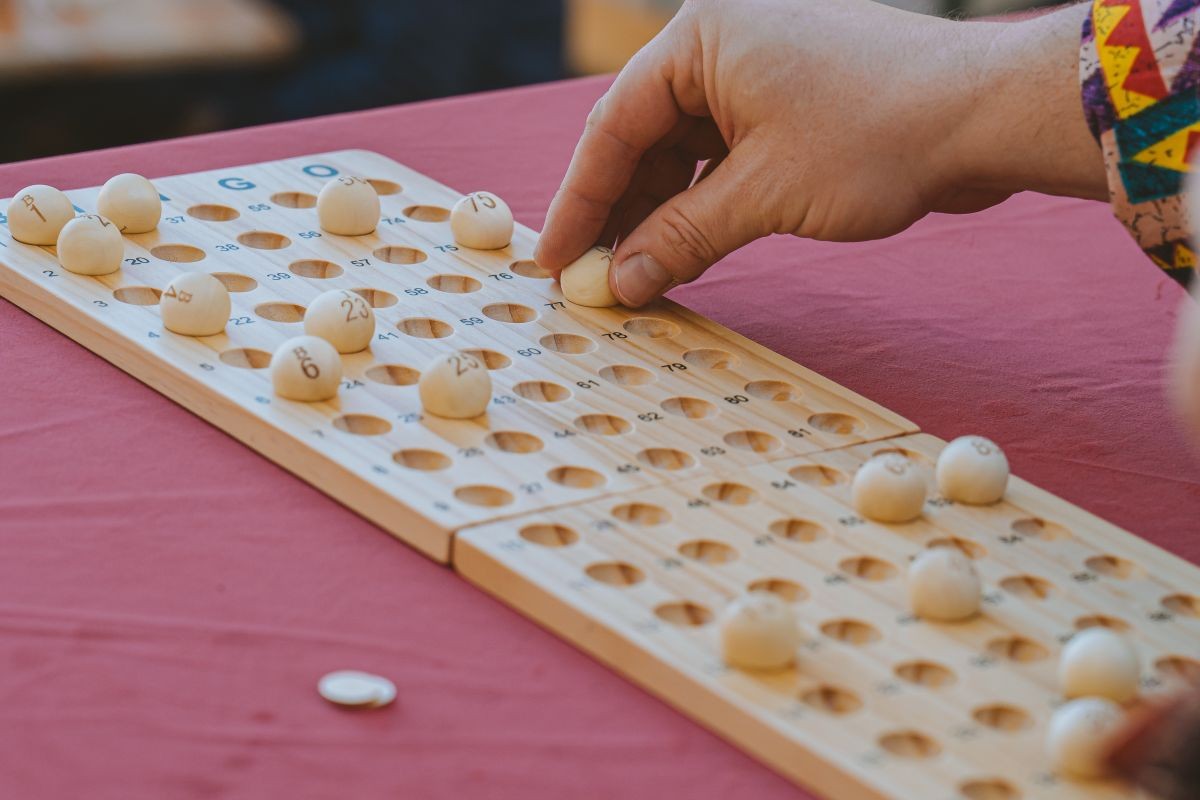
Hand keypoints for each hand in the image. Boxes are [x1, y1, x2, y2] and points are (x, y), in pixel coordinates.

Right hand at [534, 0, 1105, 306]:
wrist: (987, 115)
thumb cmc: (879, 133)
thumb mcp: (765, 193)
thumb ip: (683, 237)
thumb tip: (621, 282)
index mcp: (700, 40)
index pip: (614, 125)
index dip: (579, 199)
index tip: (554, 258)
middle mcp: (720, 48)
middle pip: (642, 139)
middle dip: (619, 213)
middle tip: (593, 278)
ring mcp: (756, 78)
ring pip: (682, 155)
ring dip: (660, 217)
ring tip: (636, 278)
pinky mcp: (787, 109)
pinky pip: (722, 161)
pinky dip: (702, 207)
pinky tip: (686, 252)